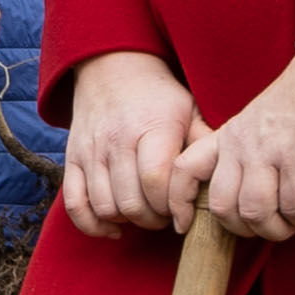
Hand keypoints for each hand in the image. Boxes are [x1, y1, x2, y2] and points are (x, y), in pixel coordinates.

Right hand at [62, 50, 200, 237]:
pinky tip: (113, 226)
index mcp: (151, 127)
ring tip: (143, 213)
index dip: (171, 206)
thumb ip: (204, 142)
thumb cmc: (158, 97)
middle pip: (131, 201)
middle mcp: (116, 140)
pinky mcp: (72, 160)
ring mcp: (90, 151)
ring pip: (104, 207)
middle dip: (153, 219)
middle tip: (165, 215)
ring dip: (127, 221)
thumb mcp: (189, 109)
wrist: (112, 68)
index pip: (156, 180)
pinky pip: (74, 204)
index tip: (183, 211)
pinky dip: (92, 224)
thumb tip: (223, 175)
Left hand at [178, 63, 294, 243]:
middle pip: (221, 208)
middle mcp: (241, 147)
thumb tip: (243, 201)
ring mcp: (268, 154)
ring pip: (255, 214)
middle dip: (244, 230)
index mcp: (227, 136)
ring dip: (280, 229)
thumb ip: (243, 153)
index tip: (184, 226)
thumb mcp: (256, 122)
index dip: (177, 202)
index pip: (184, 170)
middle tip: (273, 224)